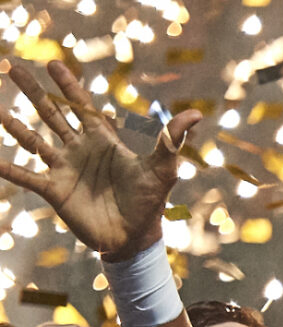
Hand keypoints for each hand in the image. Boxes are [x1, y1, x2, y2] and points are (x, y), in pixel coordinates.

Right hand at [0, 61, 198, 259]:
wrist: (135, 237)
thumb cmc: (150, 201)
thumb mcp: (164, 169)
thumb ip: (172, 140)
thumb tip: (195, 115)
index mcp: (102, 141)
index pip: (82, 107)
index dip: (69, 86)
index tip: (54, 64)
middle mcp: (79, 151)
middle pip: (52, 115)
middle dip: (34, 93)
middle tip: (14, 69)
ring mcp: (65, 169)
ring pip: (33, 141)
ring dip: (15, 126)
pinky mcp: (55, 191)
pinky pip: (27, 176)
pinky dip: (9, 168)